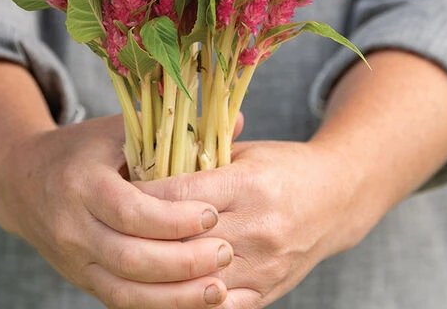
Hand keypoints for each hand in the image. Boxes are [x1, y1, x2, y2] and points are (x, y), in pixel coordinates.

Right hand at [0, 114, 234, 308]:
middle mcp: (73, 227)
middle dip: (182, 261)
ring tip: (220, 288)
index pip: (130, 210)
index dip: (172, 218)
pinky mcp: (81, 280)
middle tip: (226, 252)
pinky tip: (192, 303)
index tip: (212, 213)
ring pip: (126, 291)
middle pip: (130, 258)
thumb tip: (239, 120)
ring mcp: (74, 260)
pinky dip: (157, 306)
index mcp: (82, 183)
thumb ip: (172, 127)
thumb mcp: (117, 129)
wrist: (22, 182)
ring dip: (175, 296)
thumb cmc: (81, 149)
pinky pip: (121, 302)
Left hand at [135, 138, 373, 308]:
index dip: (143, 197)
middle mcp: (258, 229)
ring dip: (159, 277)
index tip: (114, 192)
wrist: (337, 196)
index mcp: (248, 186)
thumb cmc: (284, 166)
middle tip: (109, 230)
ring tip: (125, 266)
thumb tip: (149, 162)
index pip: (181, 197)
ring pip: (196, 284)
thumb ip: (202, 160)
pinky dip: (188, 303)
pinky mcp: (268, 291)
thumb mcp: (246, 153)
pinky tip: (161, 293)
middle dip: (142, 238)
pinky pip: (218, 308)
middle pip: (183, 243)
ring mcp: (264, 266)